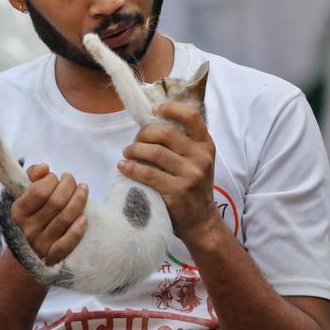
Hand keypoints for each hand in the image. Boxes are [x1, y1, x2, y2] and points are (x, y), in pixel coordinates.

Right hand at [11, 164, 88, 264]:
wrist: (28, 251)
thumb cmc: (31, 214)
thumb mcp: (26, 194)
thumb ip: (33, 176)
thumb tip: (44, 168)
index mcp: (18, 211)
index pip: (39, 191)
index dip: (51, 180)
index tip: (56, 177)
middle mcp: (27, 228)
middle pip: (55, 203)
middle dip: (69, 186)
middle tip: (72, 180)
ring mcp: (40, 244)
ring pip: (64, 219)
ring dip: (78, 201)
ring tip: (83, 190)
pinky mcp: (52, 256)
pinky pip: (66, 243)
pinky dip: (77, 230)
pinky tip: (84, 218)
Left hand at [118, 103, 220, 241]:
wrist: (201, 221)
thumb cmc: (193, 187)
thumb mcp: (197, 161)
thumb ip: (183, 144)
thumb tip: (151, 123)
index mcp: (206, 145)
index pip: (192, 116)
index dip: (171, 108)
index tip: (155, 110)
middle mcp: (201, 157)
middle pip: (166, 133)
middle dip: (144, 134)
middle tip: (134, 141)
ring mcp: (190, 175)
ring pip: (155, 152)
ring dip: (134, 149)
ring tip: (127, 153)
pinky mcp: (178, 191)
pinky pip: (148, 174)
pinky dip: (131, 168)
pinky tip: (123, 167)